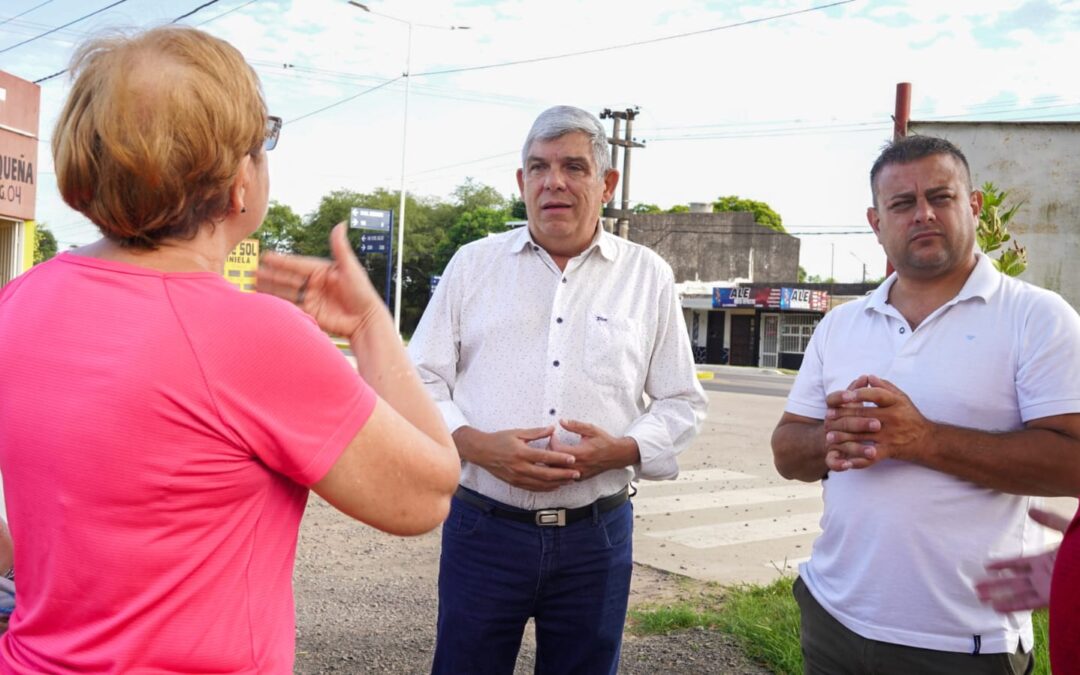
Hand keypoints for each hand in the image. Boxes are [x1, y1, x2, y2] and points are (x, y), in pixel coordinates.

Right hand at [257, 223, 384, 338]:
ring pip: (286, 292)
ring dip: (270, 288)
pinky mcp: (310, 313)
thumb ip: (340, 247)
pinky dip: (278, 303)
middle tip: (252, 271)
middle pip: (288, 278)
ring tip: (252, 284)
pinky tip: (265, 300)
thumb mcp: (351, 268)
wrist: (365, 320)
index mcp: (322, 270)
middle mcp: (315, 283)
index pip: (298, 265)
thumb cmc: (362, 292)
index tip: (266, 256)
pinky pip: (291, 306)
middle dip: (270, 275)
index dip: (282, 262)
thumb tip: (341, 223)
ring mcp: (311, 298)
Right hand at [454, 426, 578, 491]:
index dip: (560, 458)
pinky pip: (534, 488)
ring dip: (557, 483)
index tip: (572, 459)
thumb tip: (552, 428)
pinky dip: (546, 488)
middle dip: (563, 474)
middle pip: (546, 474)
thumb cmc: (499, 440)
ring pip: (541, 484)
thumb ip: (536, 432)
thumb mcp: (518, 432)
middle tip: (577, 473)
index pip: (545, 457)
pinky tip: (555, 485)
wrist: (481, 452)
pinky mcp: (515, 483)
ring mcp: (517, 477)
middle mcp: (520, 467)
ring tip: (570, 480)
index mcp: (521, 453)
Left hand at [549, 419, 639, 480]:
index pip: (557, 449)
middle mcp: (579, 465)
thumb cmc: (605, 441)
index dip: (552, 441)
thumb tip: (561, 421)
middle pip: (554, 463)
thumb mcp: (591, 429)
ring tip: (554, 452)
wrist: (617, 454)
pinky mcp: (581, 478)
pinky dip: (559, 470)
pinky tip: (560, 463)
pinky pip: (564, 477)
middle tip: (551, 443)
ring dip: (553, 463)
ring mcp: (579, 473)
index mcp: (580, 453)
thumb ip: (575, 425)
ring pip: (557, 472)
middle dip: (549, 452)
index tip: (553, 435)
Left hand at [822, 374, 930, 470]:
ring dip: (843, 436)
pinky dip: (857, 458)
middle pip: (864, 415)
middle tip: (827, 416)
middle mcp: (894, 418)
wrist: (927, 441)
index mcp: (896, 403)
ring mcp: (890, 435)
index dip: (859, 394)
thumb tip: (868, 377)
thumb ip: (885, 387)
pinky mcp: (889, 450)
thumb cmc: (910, 416)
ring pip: (862, 435)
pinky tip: (844, 458)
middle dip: (843, 416)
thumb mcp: (902, 398)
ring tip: (829, 435)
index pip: (876, 395)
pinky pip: (871, 455)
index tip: (844, 395)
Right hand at [975, 507, 1071, 611]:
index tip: (988, 566)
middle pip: (1013, 580)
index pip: (1019, 562)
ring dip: (998, 594)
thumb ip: (1051, 521)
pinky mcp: (1050, 598)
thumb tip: (1031, 511)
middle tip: (976, 586)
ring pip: (1016, 592)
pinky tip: (998, 608)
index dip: (1004, 564)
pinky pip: (1027, 603)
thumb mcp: (1069, 531)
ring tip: (980, 597)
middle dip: (995, 583)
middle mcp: (1042, 575)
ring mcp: (1045, 587)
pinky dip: (1012, 605)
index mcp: (1045, 559)